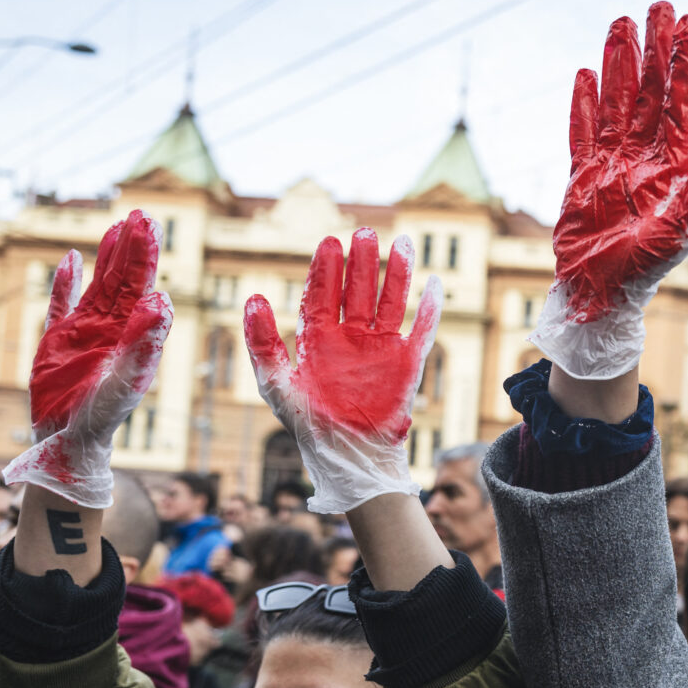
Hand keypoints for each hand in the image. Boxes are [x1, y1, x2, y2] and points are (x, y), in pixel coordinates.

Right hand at [4, 212, 172, 506]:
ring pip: (99, 285)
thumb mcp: (126, 379)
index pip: (142, 287)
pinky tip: (73, 258)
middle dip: (134, 248)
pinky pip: (62, 304)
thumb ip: (143, 343)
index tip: (152, 228)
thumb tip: (163, 302)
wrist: (70, 438)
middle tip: (143, 214)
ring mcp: (85, 331)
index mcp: (132, 334)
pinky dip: (66, 282)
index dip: (146, 258)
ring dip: (108, 257)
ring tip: (119, 226)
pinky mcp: (59, 340)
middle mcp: (113, 328)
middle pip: (124, 279)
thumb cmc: (103, 416)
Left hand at [244, 229, 441, 513]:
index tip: (329, 243)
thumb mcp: (276, 383)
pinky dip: (429, 309)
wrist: (347, 456)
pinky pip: (421, 331)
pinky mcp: (406, 364)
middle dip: (362, 262)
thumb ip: (262, 342)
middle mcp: (351, 337)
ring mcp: (380, 348)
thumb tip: (253, 298)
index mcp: (319, 338)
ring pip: (390, 302)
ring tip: (399, 243)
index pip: (322, 294)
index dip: (326, 269)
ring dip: (396, 274)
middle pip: (358, 290)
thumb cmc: (309, 424)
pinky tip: (434, 283)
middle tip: (365, 232)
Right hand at [533, 1, 687, 380]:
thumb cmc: (643, 270)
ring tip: (622, 24)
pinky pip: (583, 133)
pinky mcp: (583, 179)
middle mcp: (646, 160)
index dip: (687, 65)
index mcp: (674, 167)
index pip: (683, 105)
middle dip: (657, 53)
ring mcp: (613, 167)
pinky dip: (583, 106)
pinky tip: (586, 77)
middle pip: (652, 95)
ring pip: (619, 104)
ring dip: (621, 66)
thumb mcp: (681, 229)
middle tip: (662, 8)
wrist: (600, 298)